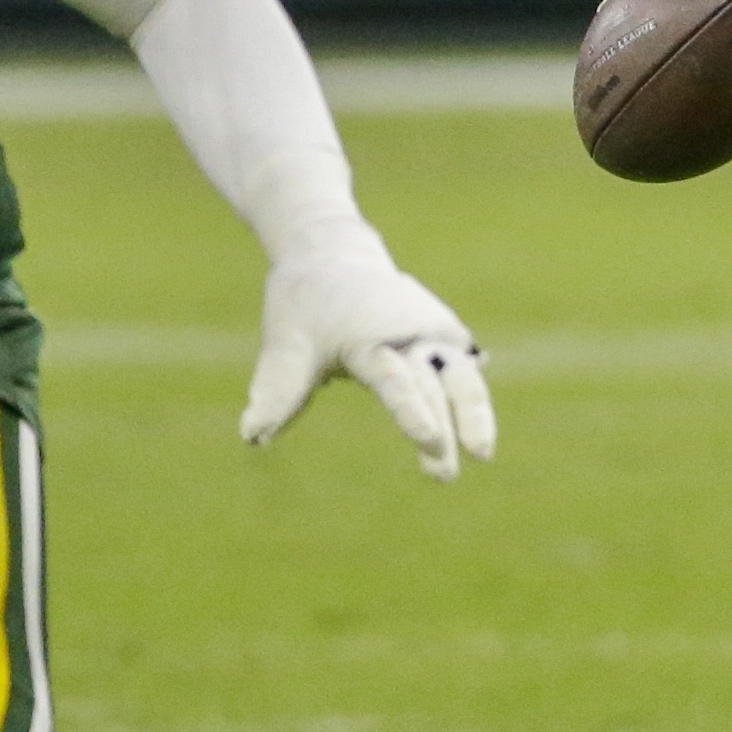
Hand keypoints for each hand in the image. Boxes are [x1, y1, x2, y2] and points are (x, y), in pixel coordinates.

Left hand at [242, 233, 495, 480]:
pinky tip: (477, 431)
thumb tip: (251, 436)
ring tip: (480, 456)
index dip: (412, 411)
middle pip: (438, 384)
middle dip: (446, 428)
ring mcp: (432, 330)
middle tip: (443, 476)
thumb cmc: (306, 304)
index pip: (394, 380)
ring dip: (473, 416)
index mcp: (370, 336)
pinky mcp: (445, 335)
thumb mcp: (287, 342)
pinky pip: (465, 368)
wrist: (333, 255)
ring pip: (463, 376)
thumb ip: (279, 391)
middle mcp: (410, 332)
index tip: (428, 440)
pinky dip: (471, 400)